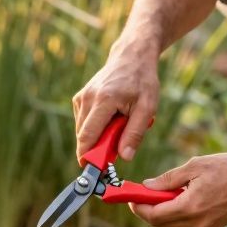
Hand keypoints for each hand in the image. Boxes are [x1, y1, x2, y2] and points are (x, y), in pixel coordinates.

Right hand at [72, 43, 160, 160]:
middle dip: (95, 149)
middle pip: (83, 136)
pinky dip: (95, 127)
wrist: (131, 56)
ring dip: (97, 137)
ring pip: (82, 130)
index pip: (88, 136)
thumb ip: (135, 133)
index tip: (92, 170)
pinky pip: (83, 122)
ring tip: (117, 127)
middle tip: (114, 151)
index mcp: (104, 100)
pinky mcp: (80, 98)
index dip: (87, 156)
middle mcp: (88, 98)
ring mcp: (81, 97)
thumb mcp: (147, 107)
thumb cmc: (142, 81)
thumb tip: (125, 157)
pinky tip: (110, 119)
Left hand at [130, 154, 226, 226]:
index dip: (138, 207)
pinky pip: (186, 223)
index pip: (153, 215)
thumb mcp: (195, 166)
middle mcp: (196, 224)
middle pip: (161, 223)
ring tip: (164, 191)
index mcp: (190, 208)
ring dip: (163, 210)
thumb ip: (168, 179)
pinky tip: (183, 197)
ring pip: (173, 224)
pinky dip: (178, 212)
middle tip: (141, 194)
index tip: (130, 197)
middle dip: (148, 209)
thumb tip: (147, 186)